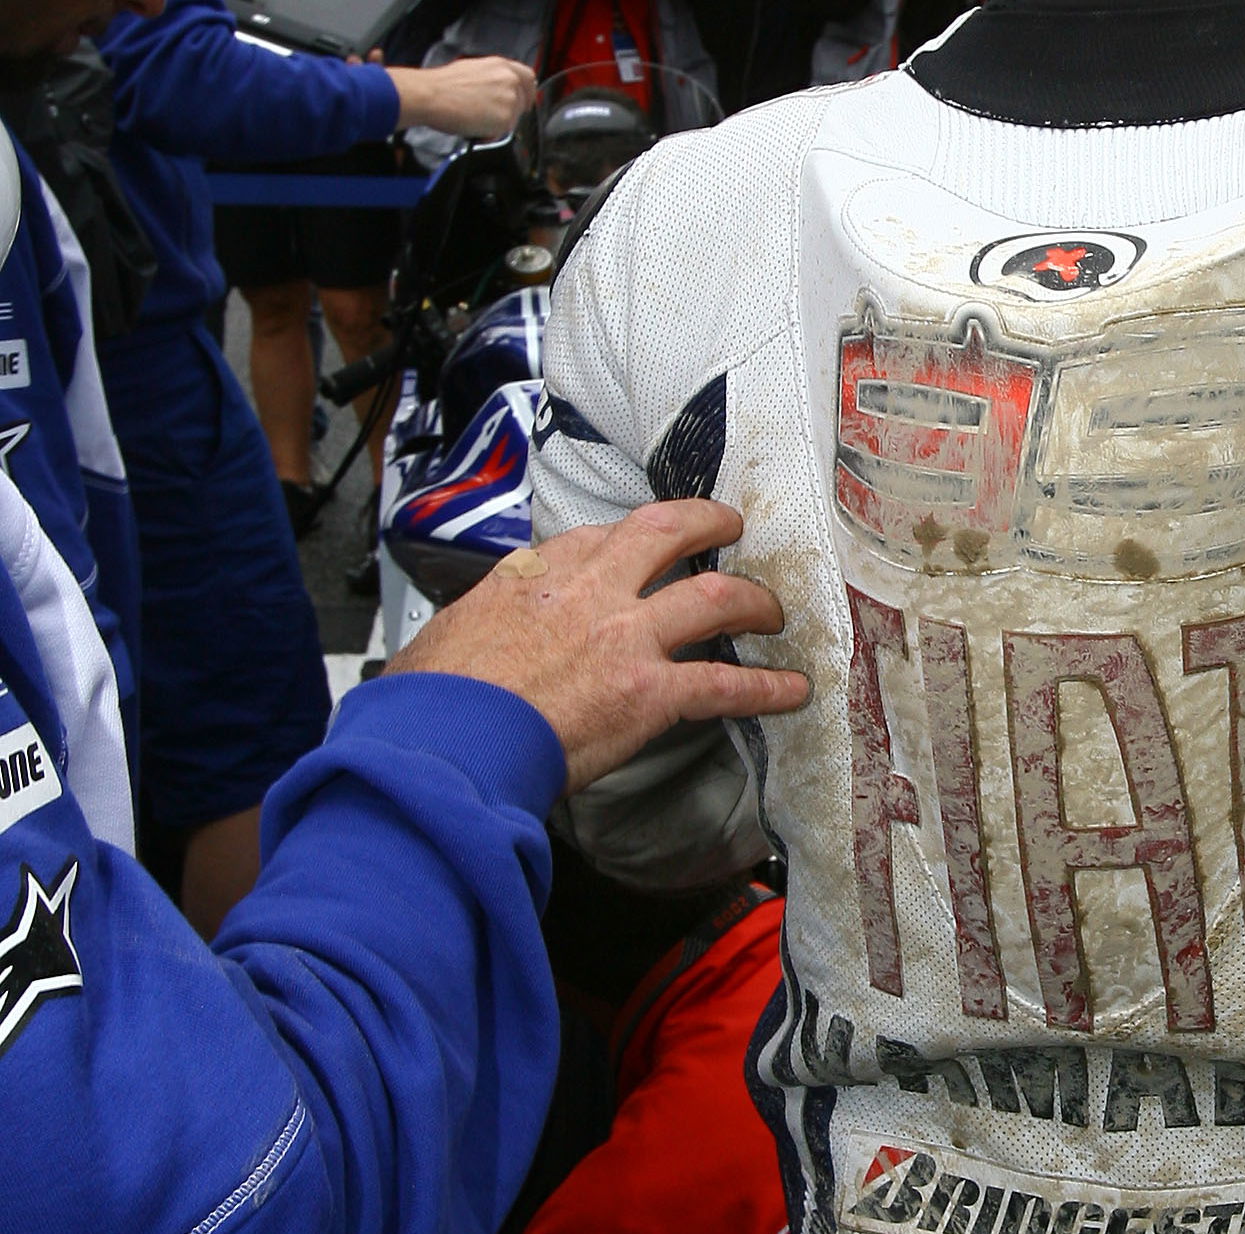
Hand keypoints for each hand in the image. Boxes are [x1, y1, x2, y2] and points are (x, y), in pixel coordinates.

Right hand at [385, 499, 810, 793]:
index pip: (598, 538)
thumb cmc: (433, 701)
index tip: (644, 545)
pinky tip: (792, 690)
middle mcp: (590, 590)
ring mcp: (626, 636)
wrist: (446, 739)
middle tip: (729, 526)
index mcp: (536, 574)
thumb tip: (478, 639)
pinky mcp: (650, 691)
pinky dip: (766, 688)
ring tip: (772, 612)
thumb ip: (483, 624)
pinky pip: (725, 684)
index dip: (630, 541)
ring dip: (752, 600)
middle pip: (666, 533)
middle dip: (706, 523)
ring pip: (713, 596)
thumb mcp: (447, 634)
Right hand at [388, 55, 535, 138]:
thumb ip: (492, 77)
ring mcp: (510, 100)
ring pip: (513, 118)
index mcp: (501, 65)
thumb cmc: (443, 84)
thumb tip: (497, 88)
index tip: (524, 100)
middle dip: (509, 111)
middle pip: (522, 101)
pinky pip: (503, 132)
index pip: (528, 78)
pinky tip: (474, 126)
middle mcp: (510, 80)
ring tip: (474, 118)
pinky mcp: (506, 118)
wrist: (431, 96)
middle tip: (489, 116)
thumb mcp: (473, 69)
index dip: (527, 92)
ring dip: (497, 122)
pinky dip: (490, 133)